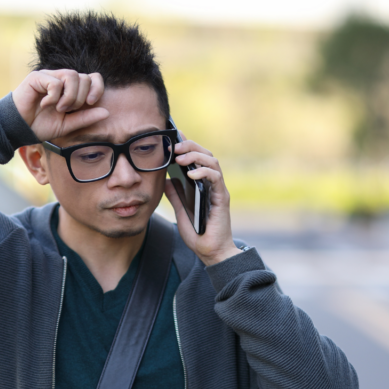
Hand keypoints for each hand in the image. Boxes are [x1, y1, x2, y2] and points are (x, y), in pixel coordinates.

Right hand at [12, 70, 108, 140]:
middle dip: (80, 98)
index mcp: (72, 89)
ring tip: (58, 108)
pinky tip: (45, 104)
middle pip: (84, 77)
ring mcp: (49, 76)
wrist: (20, 128)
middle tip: (67, 110)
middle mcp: (62, 79)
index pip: (93, 77)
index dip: (97, 88)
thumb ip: (86, 118)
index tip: (91, 103)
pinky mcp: (37, 77)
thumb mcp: (69, 125)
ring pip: (71, 76)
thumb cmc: (42, 125)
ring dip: (69, 97)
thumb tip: (107, 112)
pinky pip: (55, 82)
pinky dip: (54, 97)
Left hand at [162, 136, 240, 265]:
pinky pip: (216, 178)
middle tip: (174, 146)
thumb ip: (176, 196)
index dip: (188, 145)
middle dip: (190, 146)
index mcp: (203, 185)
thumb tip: (167, 179)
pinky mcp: (222, 197)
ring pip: (212, 162)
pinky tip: (191, 174)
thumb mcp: (181, 212)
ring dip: (196, 156)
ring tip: (180, 157)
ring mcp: (218, 190)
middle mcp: (213, 184)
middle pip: (206, 155)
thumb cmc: (199, 234)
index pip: (197, 158)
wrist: (211, 252)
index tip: (174, 136)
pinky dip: (204, 172)